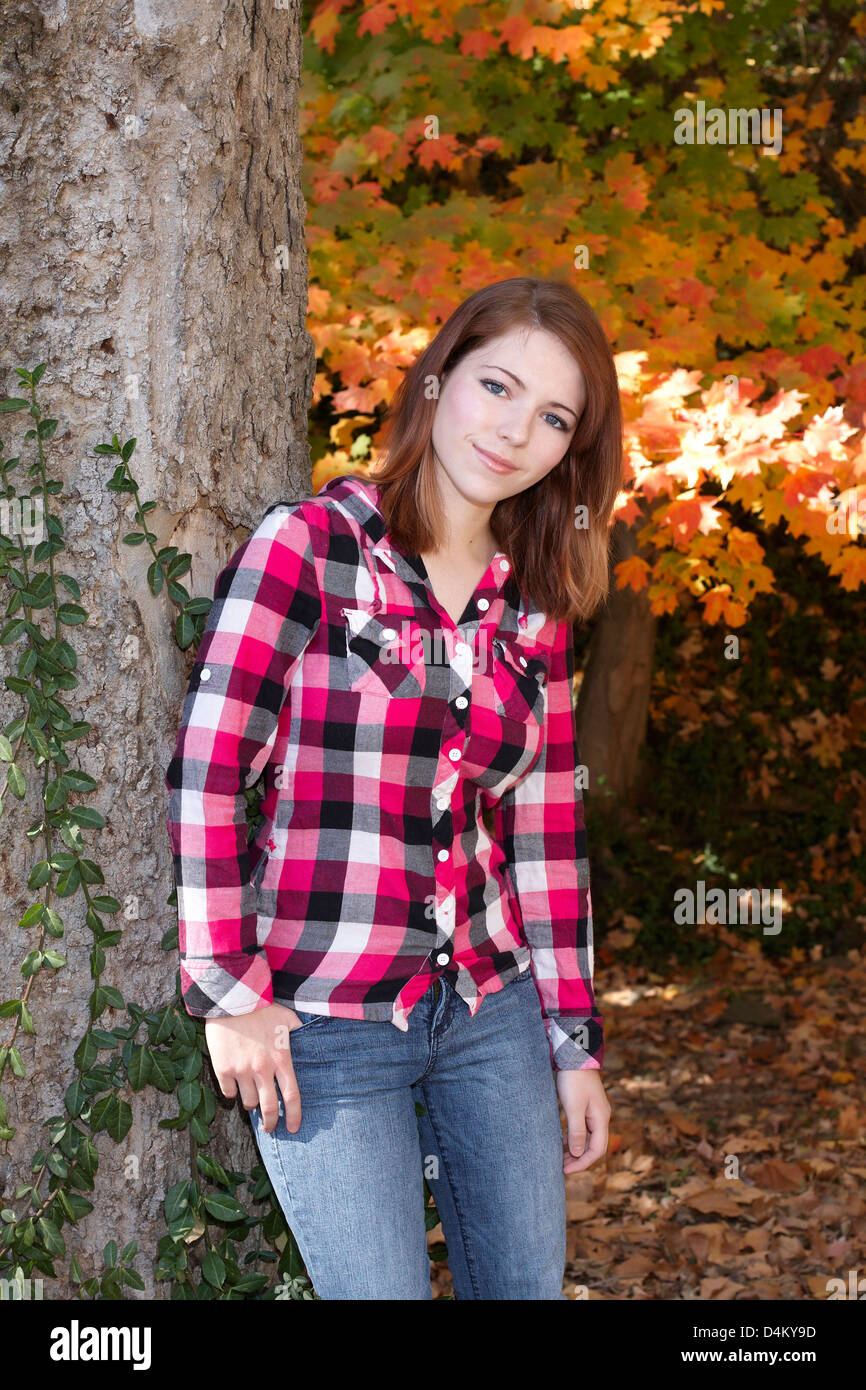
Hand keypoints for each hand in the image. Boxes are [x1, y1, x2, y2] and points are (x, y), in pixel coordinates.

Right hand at [204, 1002, 305, 1135]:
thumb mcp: (288, 1018)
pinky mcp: (222, 1068)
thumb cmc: (262, 1006)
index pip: (292, 1096)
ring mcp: (241, 1070)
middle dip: (271, 1124)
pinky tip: (235, 1085)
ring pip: (248, 1102)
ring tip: (252, 1097)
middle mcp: (262, 1069)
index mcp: (281, 1059)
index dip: (294, 1116)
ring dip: (251, 1104)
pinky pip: (228, 1093)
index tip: (294, 1128)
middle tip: (270, 1129)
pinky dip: (232, 1093)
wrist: (232, 998)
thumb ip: (300, 1030)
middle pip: (269, 1108)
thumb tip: (312, 1033)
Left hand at [554, 1068, 610, 1173]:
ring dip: (576, 1149)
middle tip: (561, 1167)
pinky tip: (563, 1139)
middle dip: (579, 1159)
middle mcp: (601, 1117)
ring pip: (589, 1137)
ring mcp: (595, 1111)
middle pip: (594, 1146)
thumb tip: (578, 1154)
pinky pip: (584, 1128)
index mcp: (601, 1118)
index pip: (596, 1150)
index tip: (566, 1170)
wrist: (575, 1055)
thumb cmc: (573, 1080)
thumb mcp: (573, 1107)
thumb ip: (577, 1131)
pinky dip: (575, 1137)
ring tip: (561, 1157)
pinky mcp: (587, 1105)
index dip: (582, 1163)